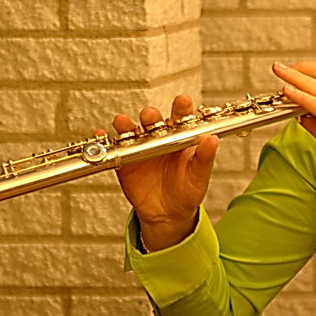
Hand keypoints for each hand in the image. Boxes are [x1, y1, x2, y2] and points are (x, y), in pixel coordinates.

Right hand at [104, 94, 217, 250]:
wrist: (169, 214)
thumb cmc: (188, 190)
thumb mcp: (199, 176)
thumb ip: (205, 158)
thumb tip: (213, 139)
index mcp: (181, 137)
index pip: (182, 116)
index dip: (181, 107)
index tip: (182, 101)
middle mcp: (160, 137)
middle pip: (153, 120)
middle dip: (151, 115)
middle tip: (150, 116)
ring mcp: (141, 147)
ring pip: (132, 131)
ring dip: (126, 124)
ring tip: (122, 122)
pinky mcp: (126, 160)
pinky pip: (115, 147)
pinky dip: (107, 140)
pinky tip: (102, 135)